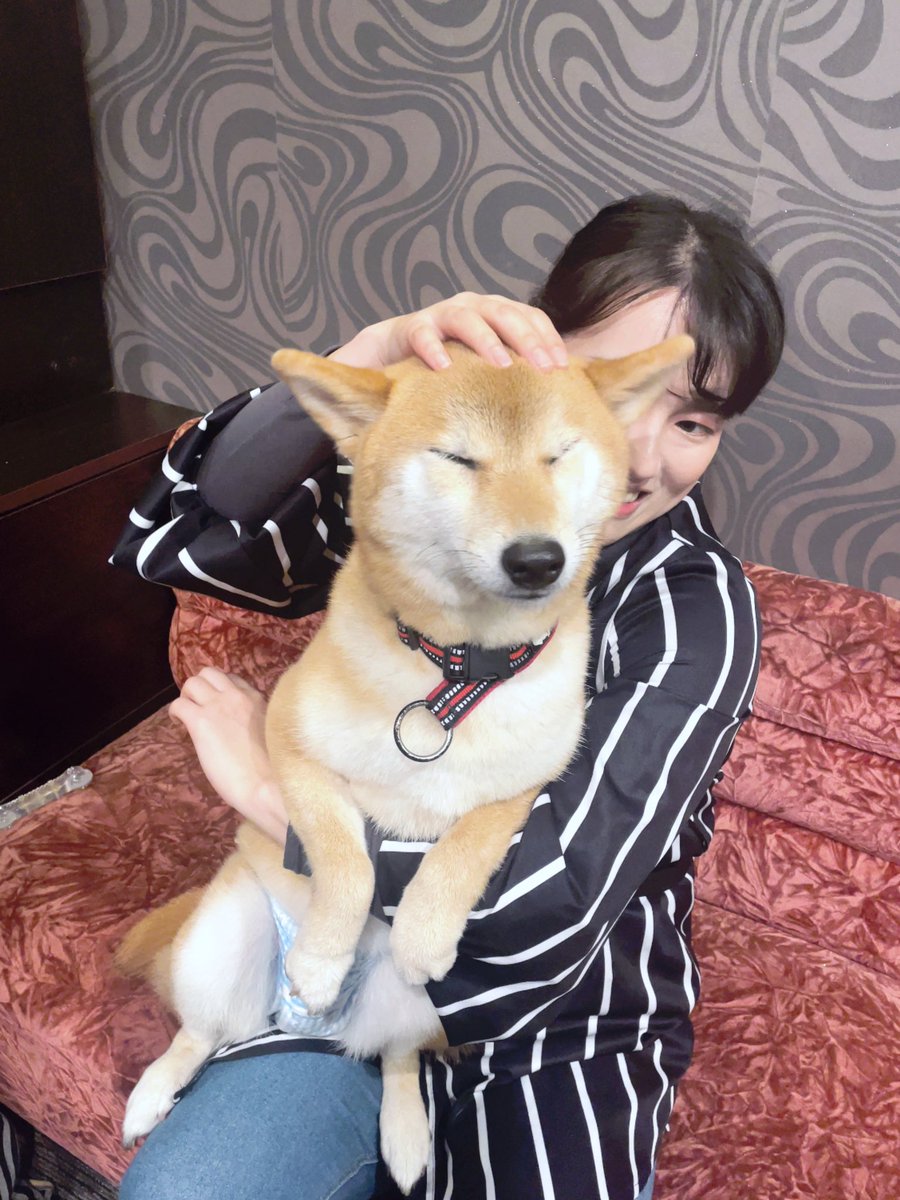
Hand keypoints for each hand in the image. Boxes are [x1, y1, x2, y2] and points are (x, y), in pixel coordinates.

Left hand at [168, 667, 288, 842]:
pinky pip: (178, 705)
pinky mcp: (201, 722)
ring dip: (187, 697)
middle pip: (210, 673)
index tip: (217, 707)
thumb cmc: (275, 769)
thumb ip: (255, 722)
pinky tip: (180, 726)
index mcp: (257, 700)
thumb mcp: (270, 733)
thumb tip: (240, 729)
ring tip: (187, 717)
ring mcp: (218, 706)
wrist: (269, 784)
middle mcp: (238, 696)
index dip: (220, 691)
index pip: (233, 680)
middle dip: (200, 688)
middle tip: (198, 708)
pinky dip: (175, 713)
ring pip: (192, 682)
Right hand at [331, 292, 567, 372]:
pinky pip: (423, 334)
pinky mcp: (412, 327)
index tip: (562, 367)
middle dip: (526, 339)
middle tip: (542, 367)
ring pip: (467, 318)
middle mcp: (473, 307)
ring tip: (501, 365)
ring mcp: (442, 314)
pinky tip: (444, 368)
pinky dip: (434, 349)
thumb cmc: (452, 361)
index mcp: (496, 313)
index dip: (548, 338)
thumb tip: (556, 394)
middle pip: (505, 314)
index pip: (530, 317)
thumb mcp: (486, 363)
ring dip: (486, 340)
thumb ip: (514, 369)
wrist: (396, 351)